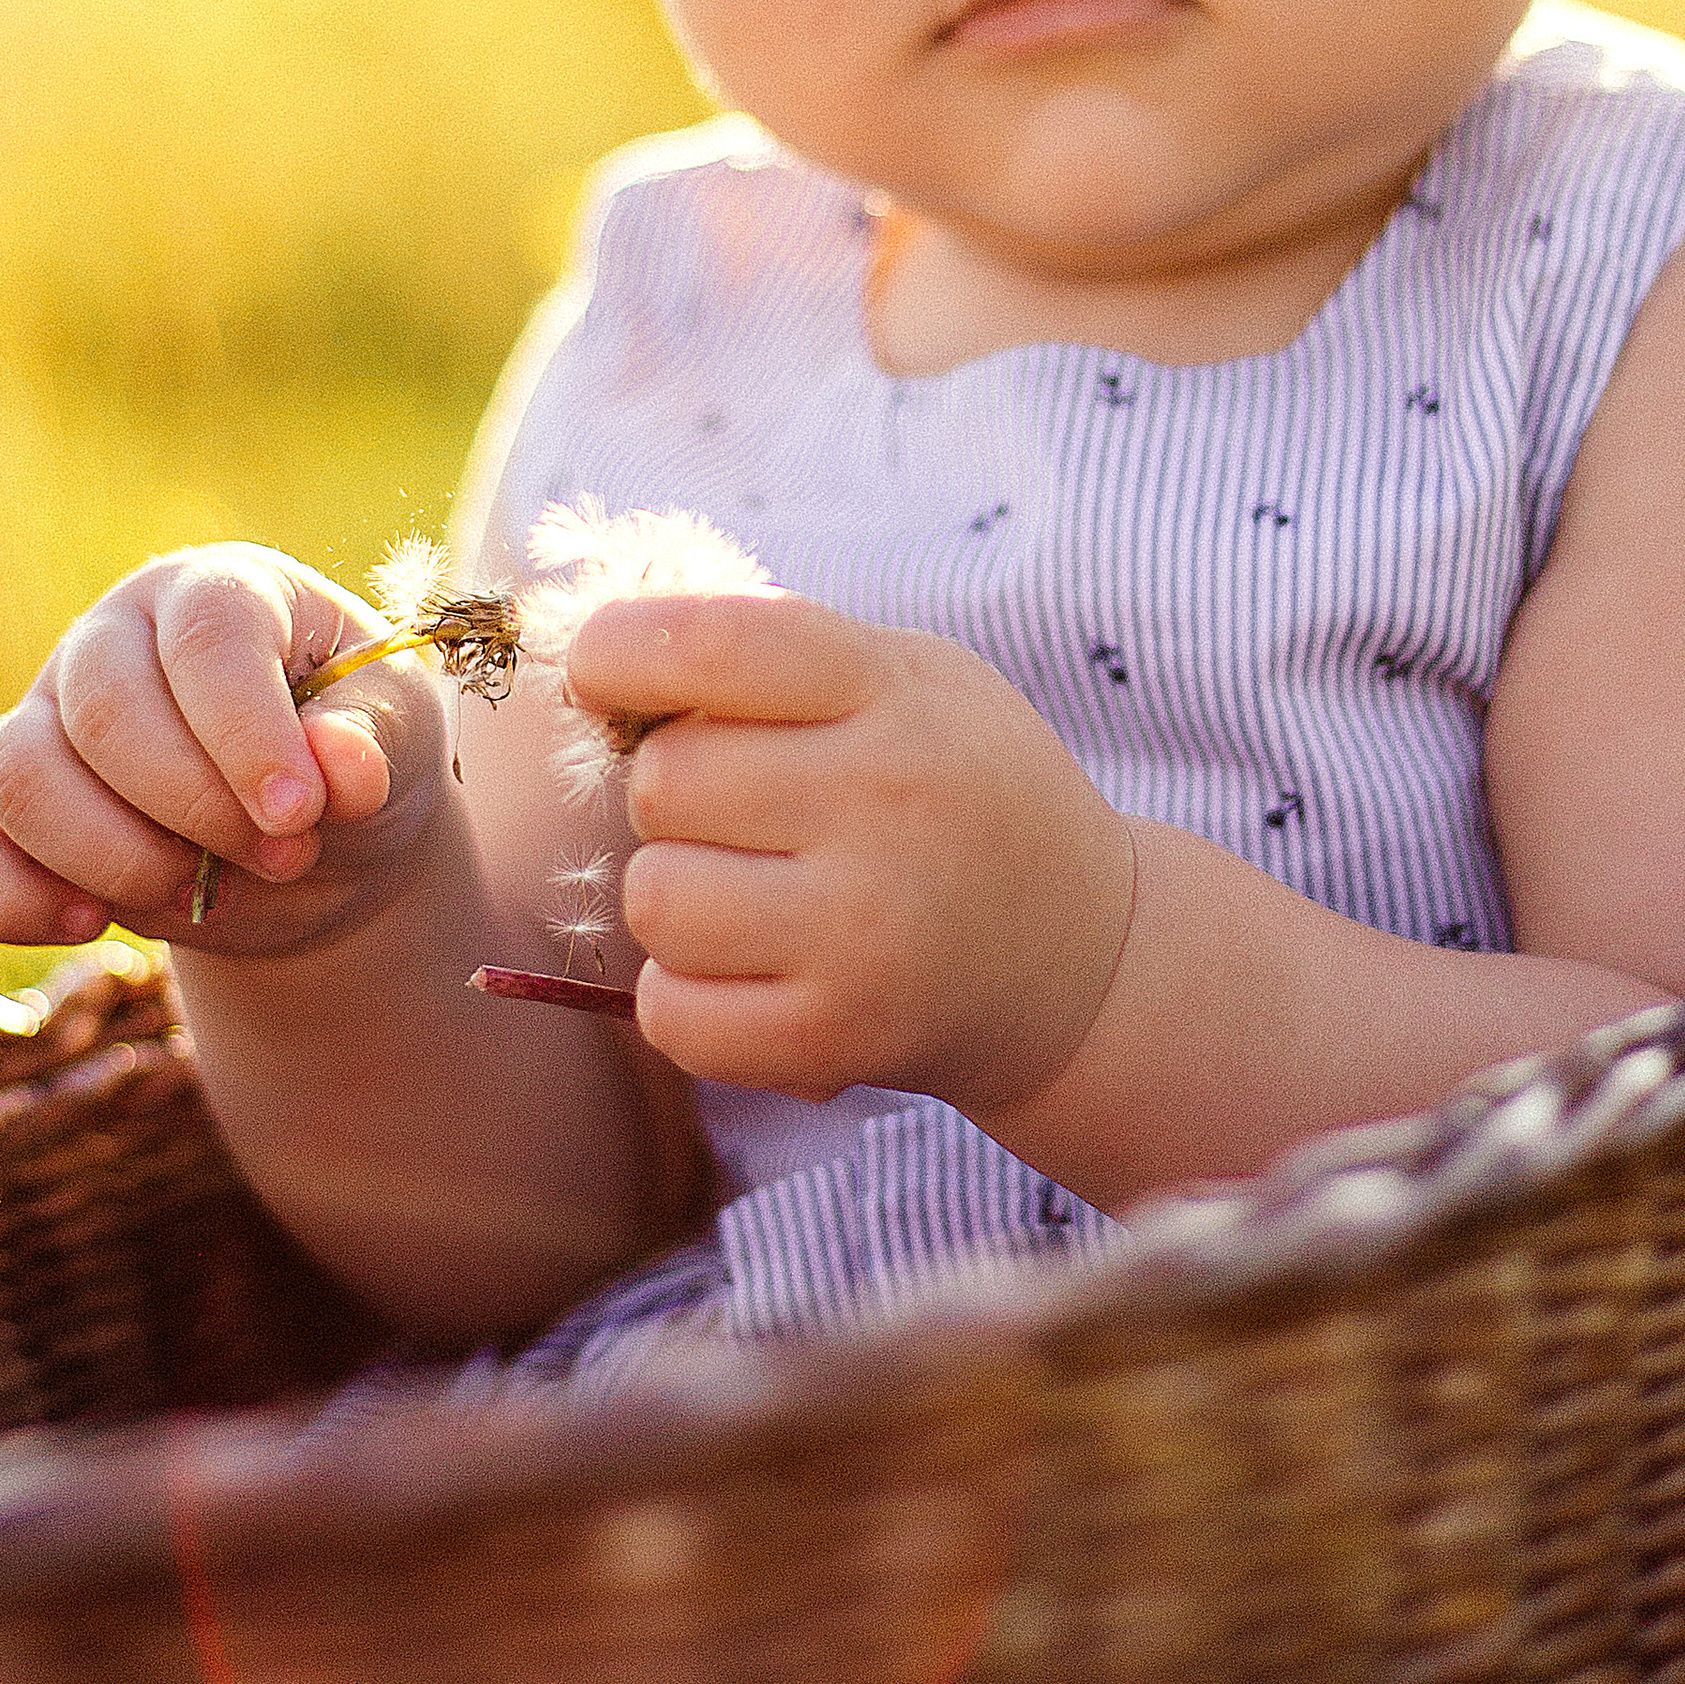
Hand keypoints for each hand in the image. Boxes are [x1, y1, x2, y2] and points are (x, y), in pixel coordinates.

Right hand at [0, 546, 453, 957]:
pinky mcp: (11, 812)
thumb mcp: (397, 735)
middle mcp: (116, 638)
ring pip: (24, 776)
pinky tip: (89, 922)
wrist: (313, 841)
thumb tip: (341, 770)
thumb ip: (371, 744)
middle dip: (195, 806)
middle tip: (280, 855)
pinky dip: (14, 898)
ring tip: (209, 889)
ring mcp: (48, 718)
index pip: (207, 633)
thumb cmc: (355, 752)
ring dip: (119, 858)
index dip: (246, 728)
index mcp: (218, 590)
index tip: (300, 812)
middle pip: (106, 708)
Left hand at [564, 590, 1136, 1116]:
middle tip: (741, 808)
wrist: (1084, 956)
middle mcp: (884, 806)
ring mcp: (862, 933)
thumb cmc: (962, 788)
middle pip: (664, 780)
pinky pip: (671, 1013)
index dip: (621, 646)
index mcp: (895, 694)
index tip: (600, 666)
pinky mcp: (837, 1039)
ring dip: (678, 894)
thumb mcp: (912, 678)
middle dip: (675, 789)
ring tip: (751, 890)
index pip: (714, 644)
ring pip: (656, 899)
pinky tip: (748, 967)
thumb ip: (780, 652)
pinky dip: (684, 994)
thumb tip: (606, 646)